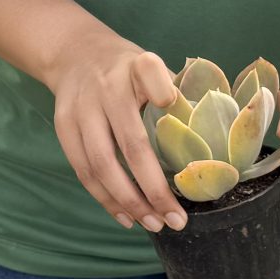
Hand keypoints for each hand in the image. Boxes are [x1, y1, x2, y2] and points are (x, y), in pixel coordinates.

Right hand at [38, 26, 184, 231]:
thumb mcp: (153, 66)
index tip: (171, 102)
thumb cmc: (127, 70)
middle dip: (153, 188)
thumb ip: (178, 94)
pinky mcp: (64, 126)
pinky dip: (105, 198)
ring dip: (129, 201)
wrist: (76, 53)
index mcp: (136, 67)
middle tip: (176, 219)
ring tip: (154, 224)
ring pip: (101, 164)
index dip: (160, 88)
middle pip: (130, 143)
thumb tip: (216, 138)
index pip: (149, 72)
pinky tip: (126, 217)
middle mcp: (108, 87)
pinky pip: (83, 170)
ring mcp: (81, 108)